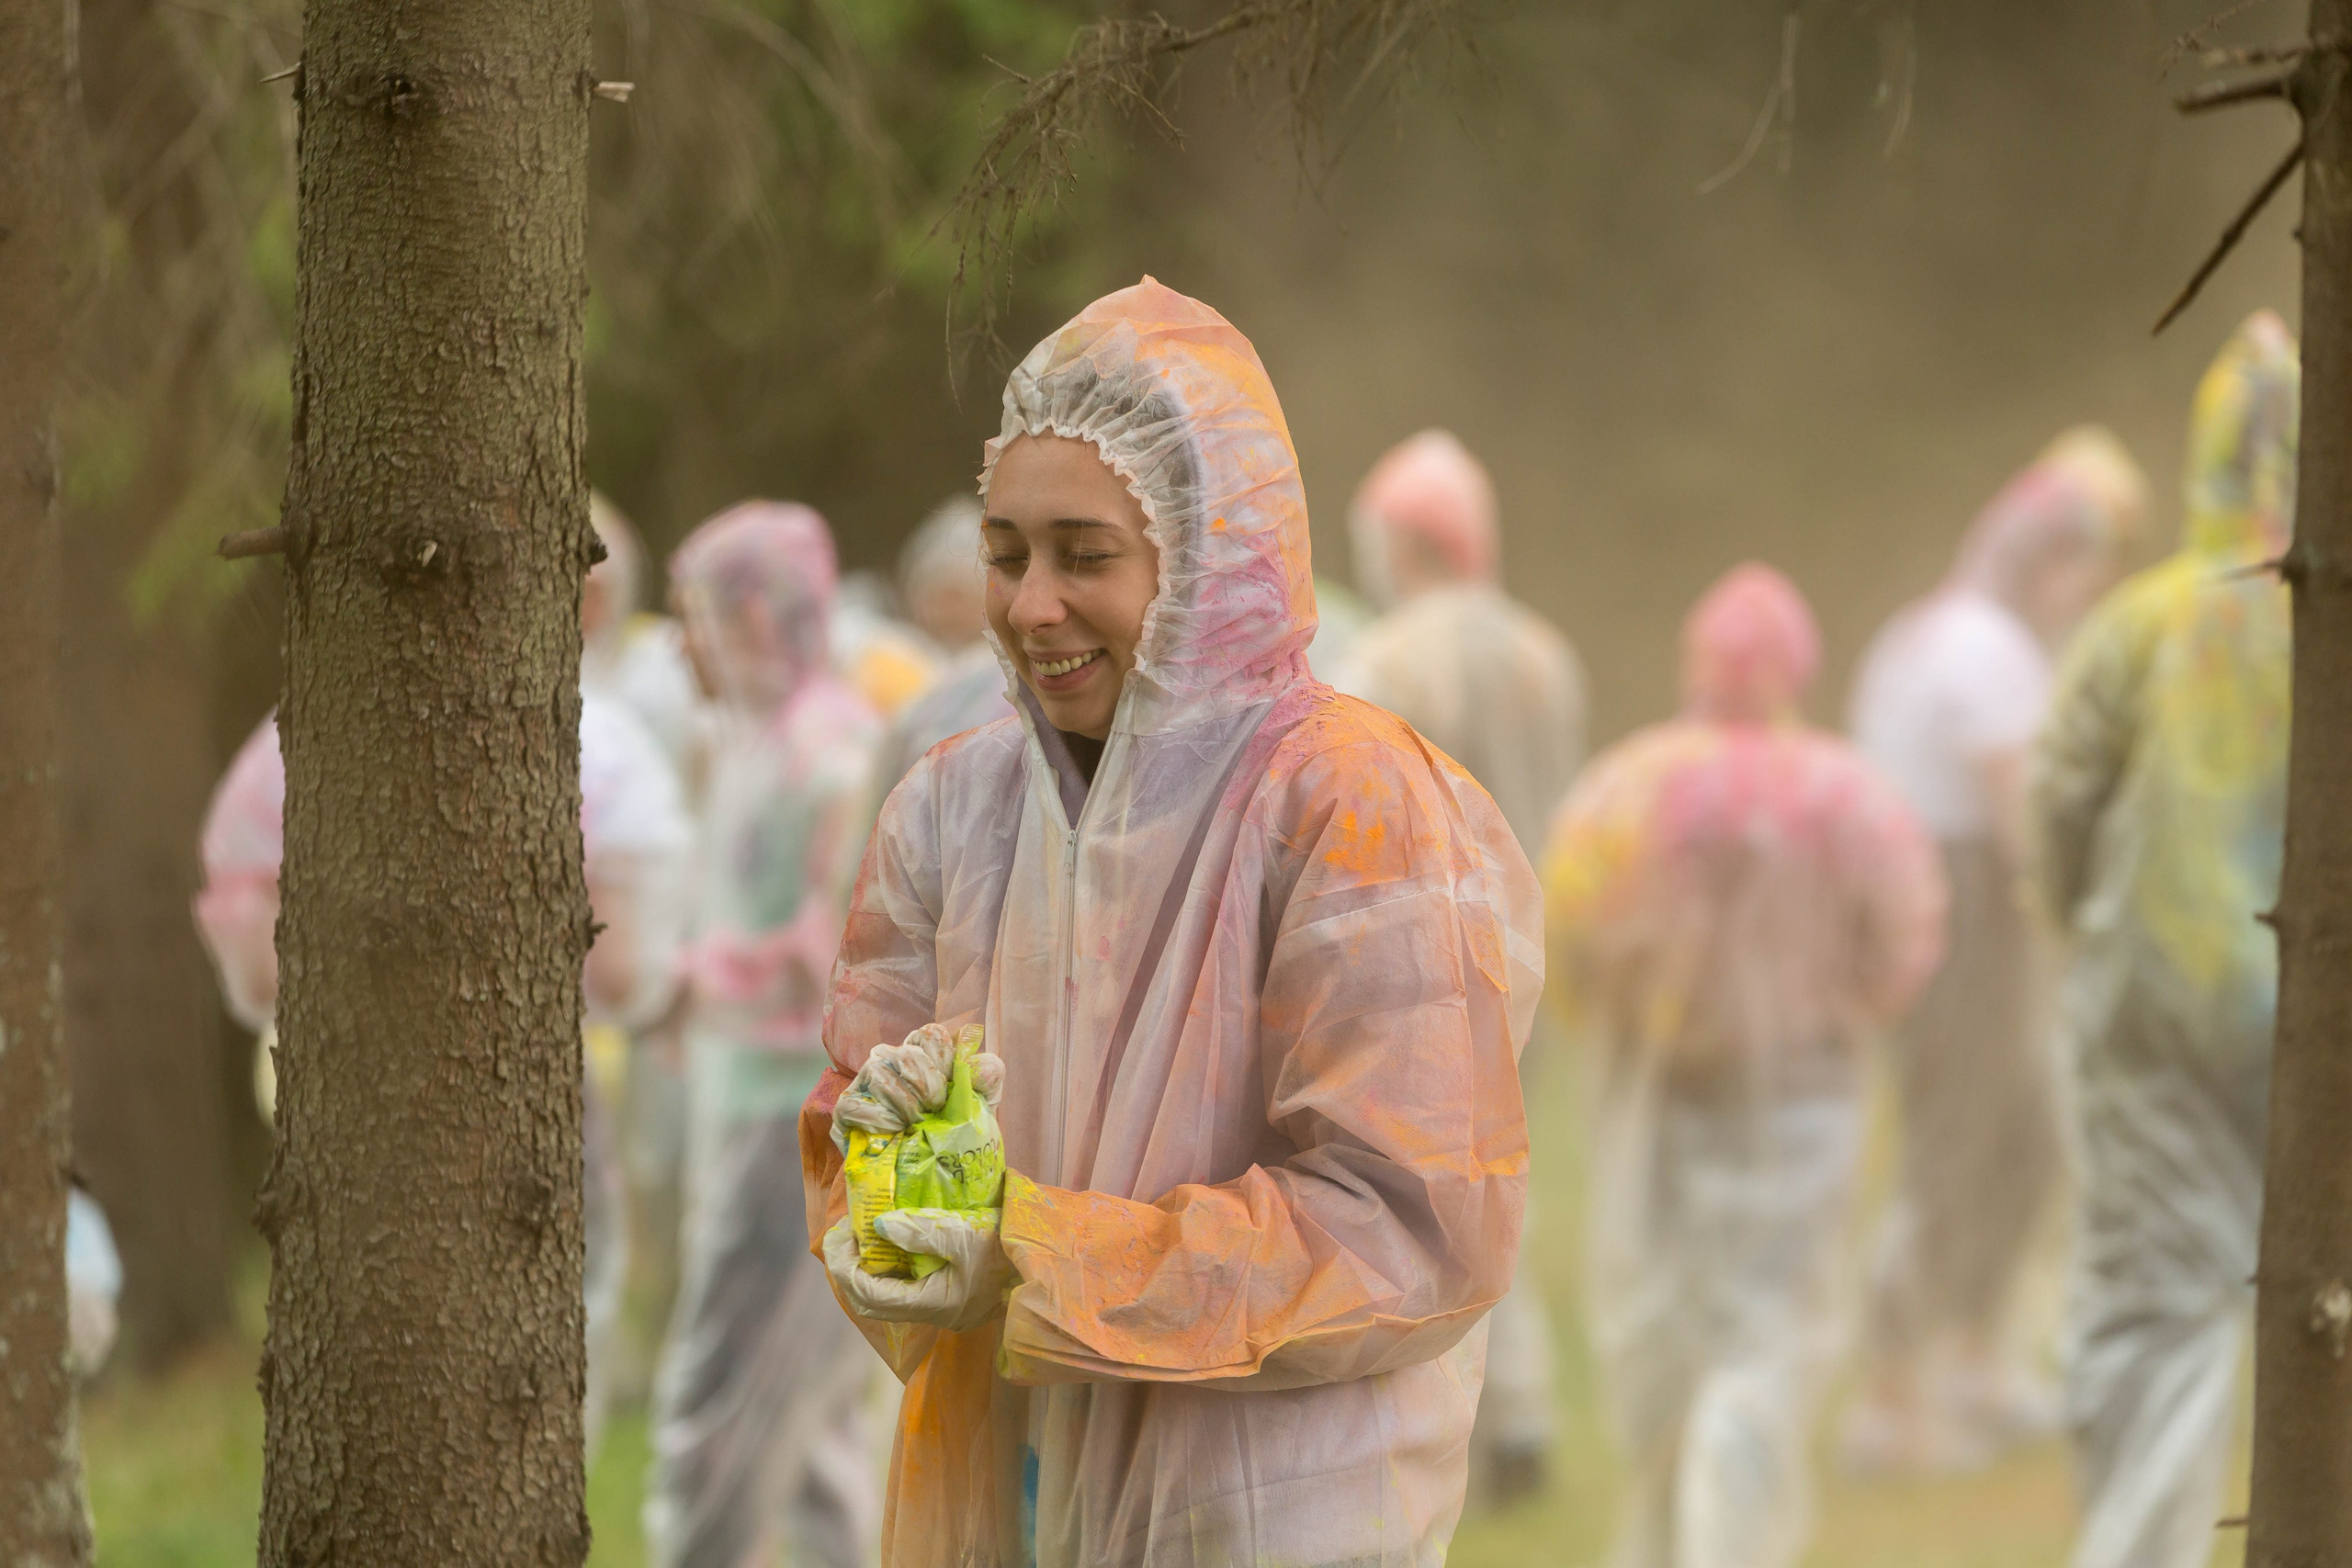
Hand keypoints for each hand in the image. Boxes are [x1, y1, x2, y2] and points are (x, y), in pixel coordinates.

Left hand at [822, 1210, 1013, 1333]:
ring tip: (860, 1236)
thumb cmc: (1006, 1251)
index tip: (840, 1233)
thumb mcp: (963, 1234)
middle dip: (849, 1269)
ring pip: (885, 1298)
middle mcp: (930, 1313)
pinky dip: (888, 1269)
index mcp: (931, 1304)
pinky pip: (903, 1289)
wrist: (1043, 1268)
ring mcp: (939, 1308)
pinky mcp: (947, 1297)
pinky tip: (888, 1244)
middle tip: (842, 1233)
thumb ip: (920, 1232)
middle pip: (871, 1302)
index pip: (870, 1295)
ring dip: (867, 1270)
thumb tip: (878, 1225)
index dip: (846, 1267)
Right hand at [832, 1024, 1006, 1148]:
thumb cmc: (955, 1130)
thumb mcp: (982, 1102)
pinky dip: (880, 1119)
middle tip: (936, 1110)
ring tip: (916, 1124)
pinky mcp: (846, 1108)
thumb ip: (987, 1075)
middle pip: (906, 1054)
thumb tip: (977, 1062)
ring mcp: (865, 1082)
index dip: (945, 1060)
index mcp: (923, 1052)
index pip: (929, 1035)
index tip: (952, 1087)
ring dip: (905, 1104)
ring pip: (879, 1073)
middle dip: (928, 1087)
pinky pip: (855, 1102)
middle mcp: (891, 1059)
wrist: (934, 1174)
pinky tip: (895, 1131)